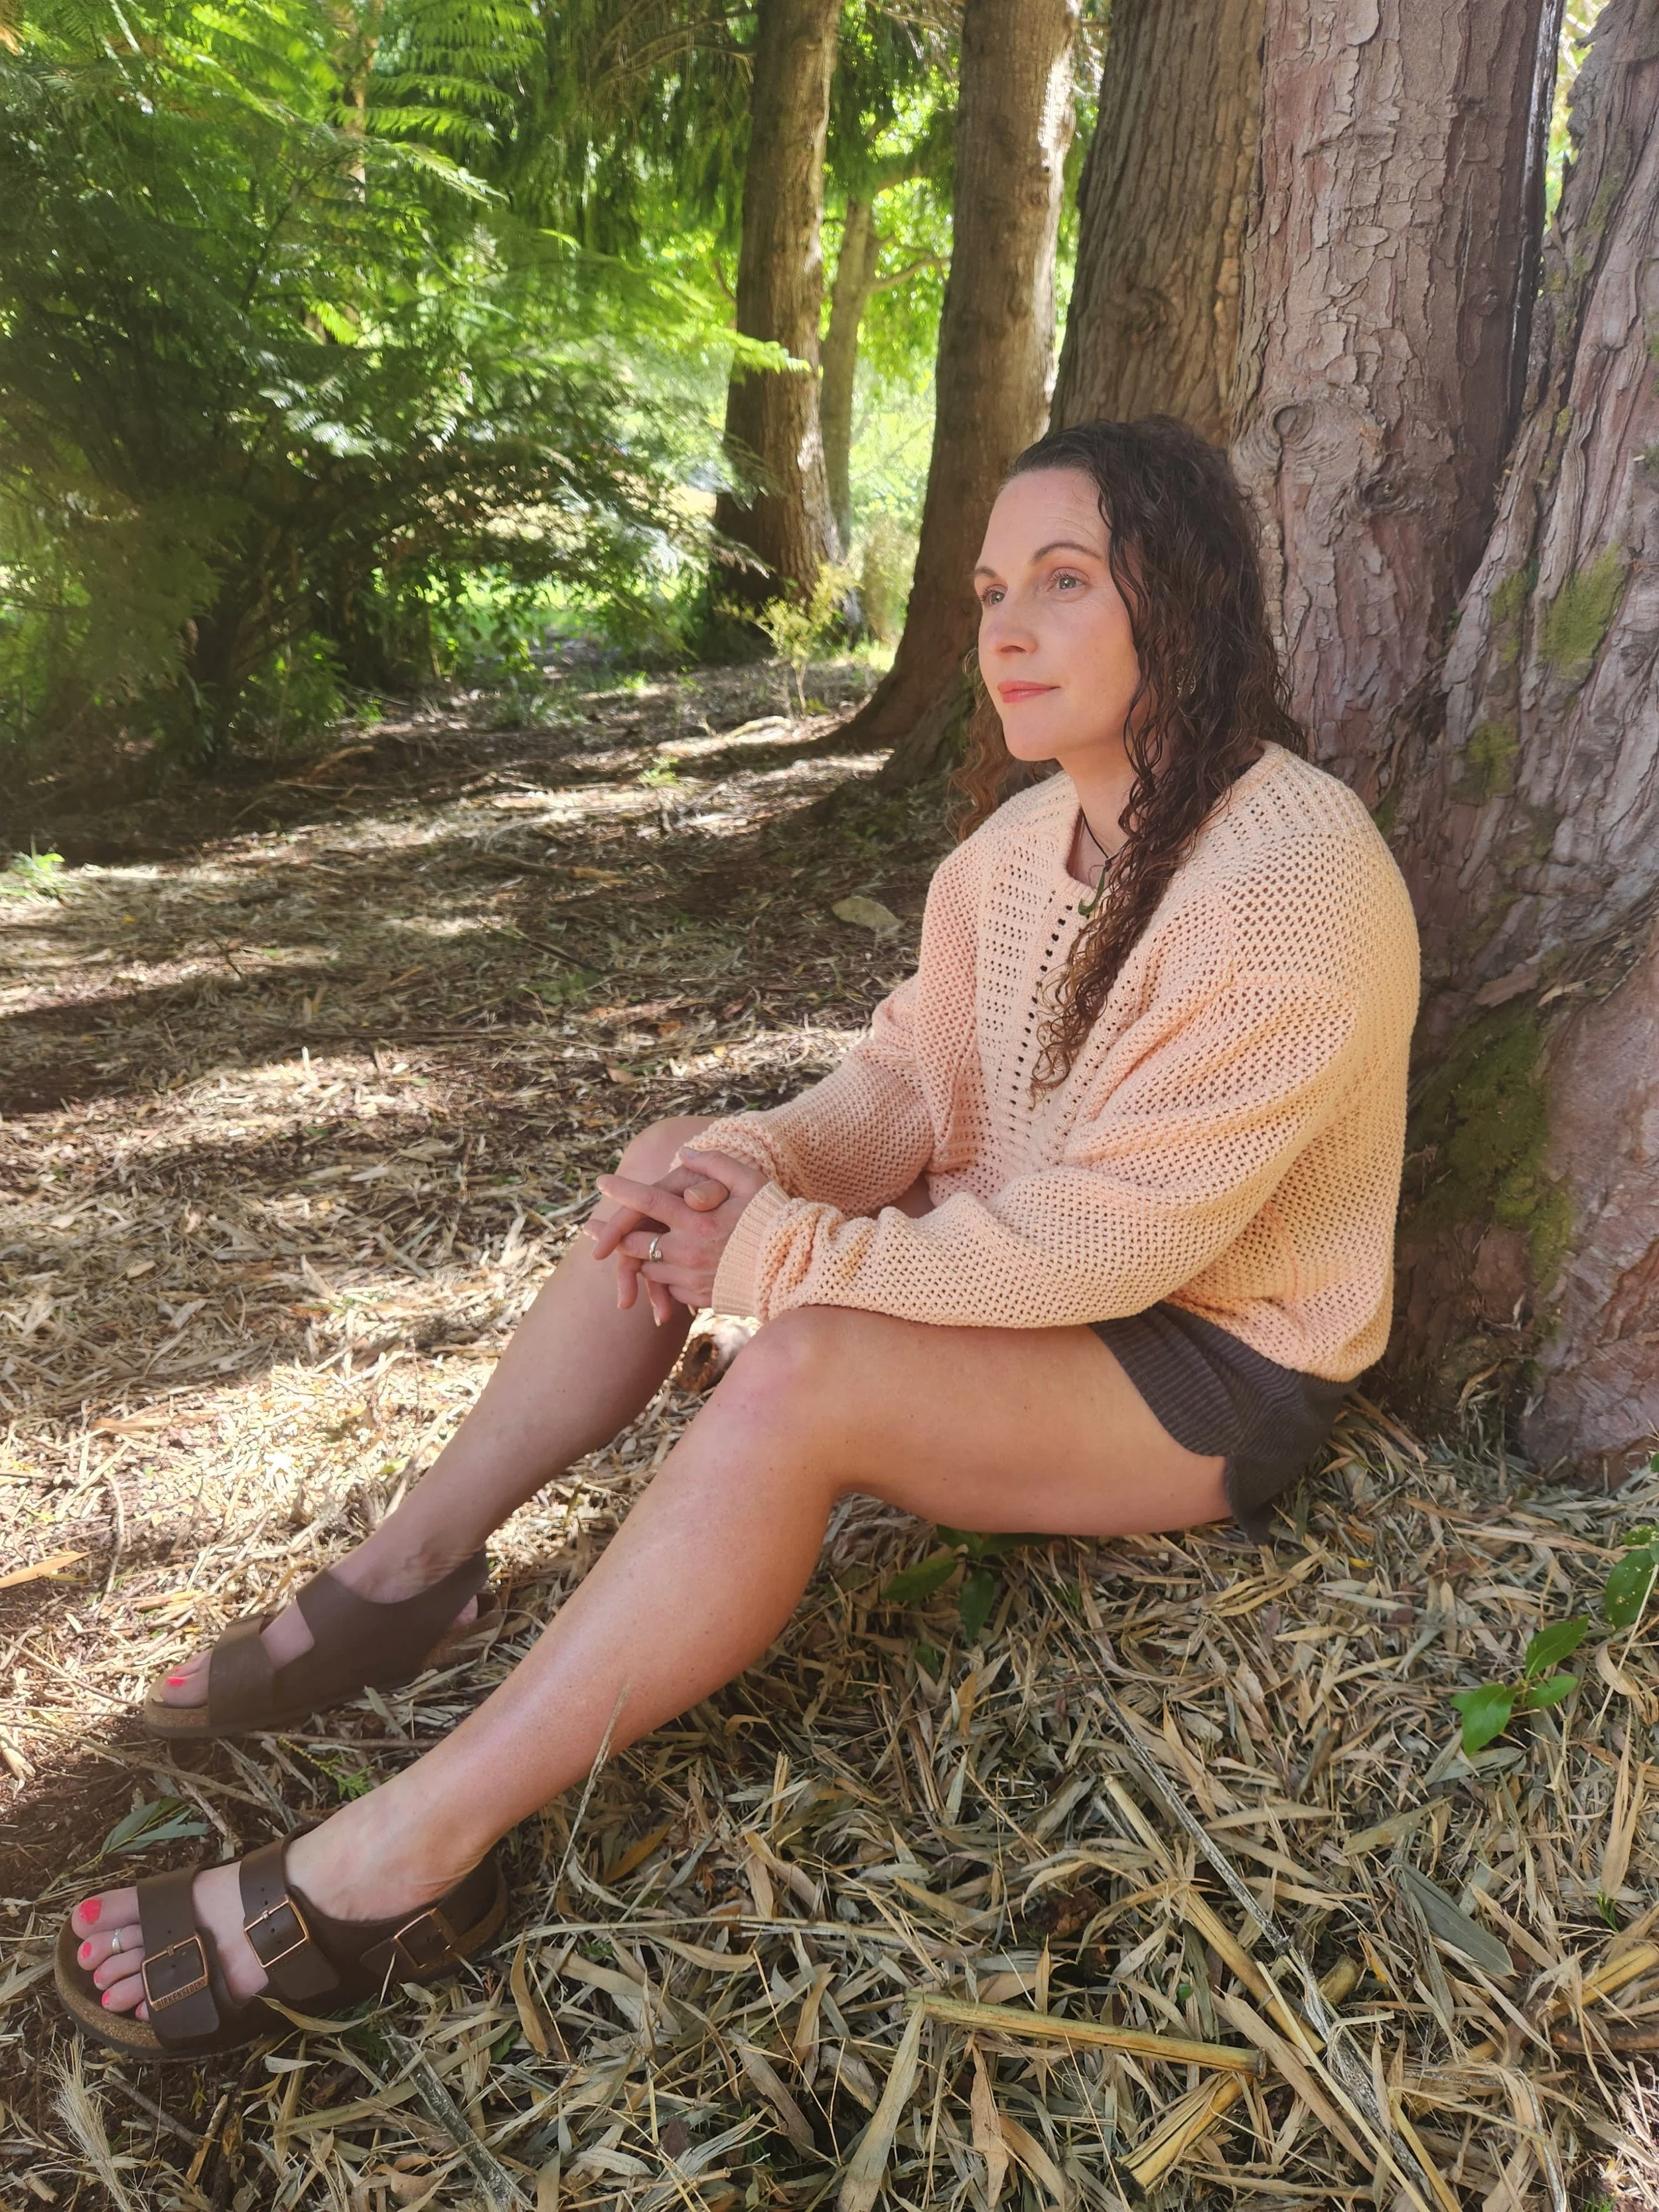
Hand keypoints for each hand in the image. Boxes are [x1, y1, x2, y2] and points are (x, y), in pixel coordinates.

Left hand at [587, 1148, 766, 1322]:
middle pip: (635, 1242)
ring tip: (624, 1247)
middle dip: (610, 1234)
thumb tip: (684, 1155)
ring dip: (637, 1256)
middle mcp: (688, 1252)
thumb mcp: (751, 1181)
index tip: (601, 1182)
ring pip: (647, 1268)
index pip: (649, 1201)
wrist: (798, 1268)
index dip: (622, 1190)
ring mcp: (692, 1278)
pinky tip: (662, 1267)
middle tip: (589, 1228)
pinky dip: (662, 1276)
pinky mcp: (700, 1297)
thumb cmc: (776, 1219)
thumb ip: (715, 1164)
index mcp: (697, 1221)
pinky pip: (668, 1287)